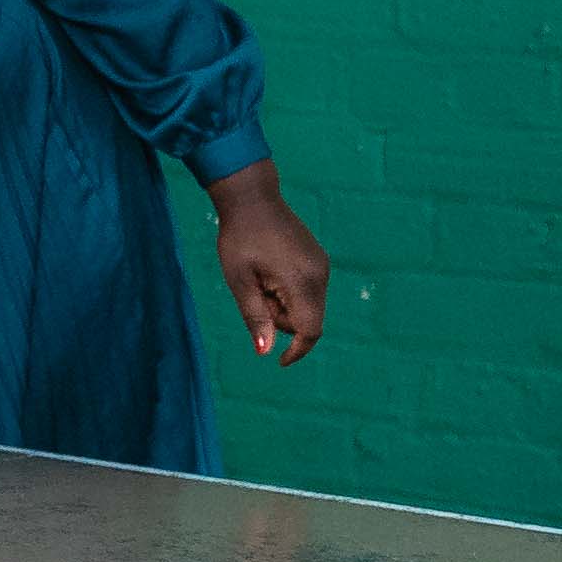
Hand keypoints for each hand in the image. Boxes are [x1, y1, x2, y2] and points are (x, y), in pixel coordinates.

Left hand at [212, 163, 330, 362]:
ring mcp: (322, 266)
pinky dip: (289, 293)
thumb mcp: (240, 282)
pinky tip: (270, 272)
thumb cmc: (240, 239)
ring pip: (308, 306)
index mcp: (303, 281)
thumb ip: (255, 318)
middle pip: (307, 320)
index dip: (296, 350)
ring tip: (260, 279)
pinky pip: (307, 291)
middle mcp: (320, 275)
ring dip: (283, 305)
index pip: (310, 330)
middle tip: (254, 294)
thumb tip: (265, 352)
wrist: (252, 199)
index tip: (279, 362)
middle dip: (281, 320)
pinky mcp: (318, 260)